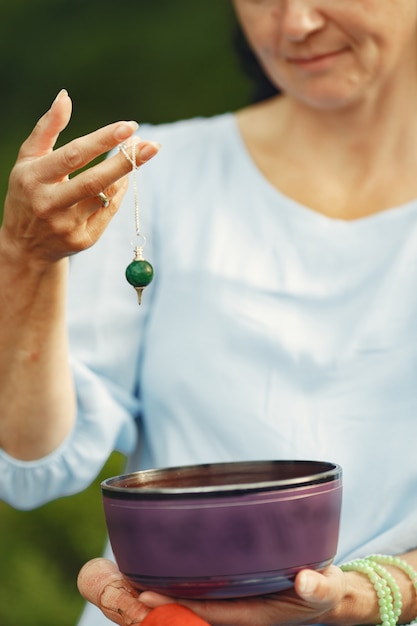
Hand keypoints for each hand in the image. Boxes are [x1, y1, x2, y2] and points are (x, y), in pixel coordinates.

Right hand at [1, 89, 159, 265]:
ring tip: (141, 153)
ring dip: (126, 174)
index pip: (73, 156)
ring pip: (105, 197)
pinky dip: (119, 192)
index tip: (129, 126)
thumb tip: (65, 96)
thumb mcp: (28, 159)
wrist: (26, 245)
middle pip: (94, 181)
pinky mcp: (83, 241)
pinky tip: (124, 177)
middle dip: (125, 161)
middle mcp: (49, 204)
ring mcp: (67, 225)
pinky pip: (109, 212)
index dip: (103, 140)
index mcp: (34, 178)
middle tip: (152, 145)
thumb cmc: (28, 191)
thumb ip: (47, 128)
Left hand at [77, 558, 347, 625]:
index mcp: (251, 613)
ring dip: (164, 585)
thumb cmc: (320, 593)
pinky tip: (161, 559)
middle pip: (189, 606)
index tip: (143, 597)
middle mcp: (235, 606)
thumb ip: (320, 587)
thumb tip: (307, 582)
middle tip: (122, 581)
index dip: (174, 606)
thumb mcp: (325, 591)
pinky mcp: (233, 581)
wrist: (321, 594)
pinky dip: (180, 575)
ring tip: (128, 570)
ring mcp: (232, 595)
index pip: (206, 612)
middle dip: (158, 598)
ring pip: (192, 595)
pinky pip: (202, 582)